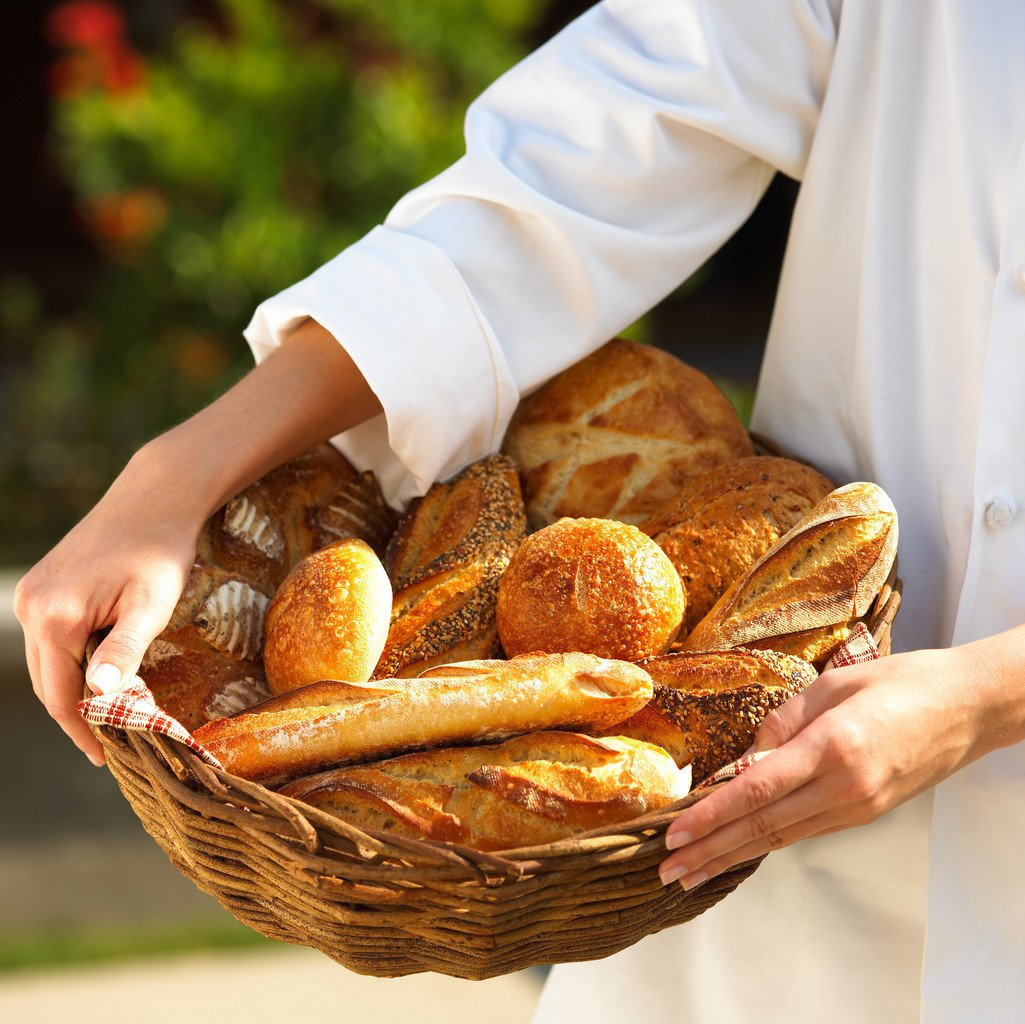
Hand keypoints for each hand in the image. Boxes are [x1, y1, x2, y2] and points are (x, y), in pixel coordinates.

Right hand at [14, 445, 202, 765]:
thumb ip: (124, 650)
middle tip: (110, 745)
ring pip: (47, 662)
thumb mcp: (151, 606)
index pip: (61, 696)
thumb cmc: (160, 552)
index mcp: (54, 618)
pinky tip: (98, 674)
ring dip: (72, 690)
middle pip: (48, 682)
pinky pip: (50, 638)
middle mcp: (31, 606)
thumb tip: (98, 694)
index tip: (108, 758)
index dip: (84, 731)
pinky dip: (69, 661)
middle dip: (76, 716)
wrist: (154, 499)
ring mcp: (32, 594)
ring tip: (107, 717)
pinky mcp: (42, 585)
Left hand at [658, 632, 1024, 887]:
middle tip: (668, 868)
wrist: (966, 708)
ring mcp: (857, 807)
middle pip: (763, 826)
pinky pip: (805, 831)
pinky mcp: (865, 813)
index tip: (675, 832)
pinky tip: (740, 850)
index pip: (757, 790)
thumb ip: (784, 720)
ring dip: (733, 855)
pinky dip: (766, 842)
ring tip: (692, 872)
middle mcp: (844, 787)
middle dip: (711, 850)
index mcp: (832, 747)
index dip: (712, 815)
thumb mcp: (833, 684)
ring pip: (782, 837)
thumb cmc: (900, 683)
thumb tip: (748, 755)